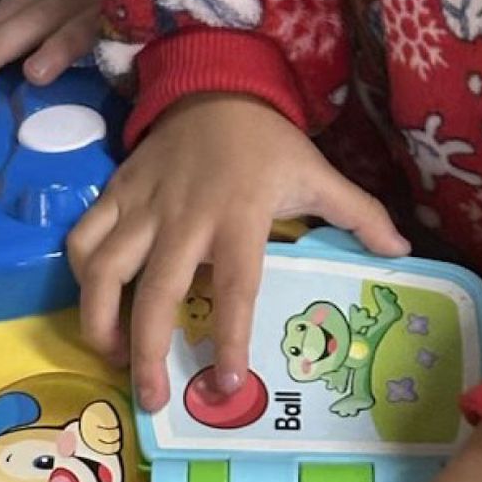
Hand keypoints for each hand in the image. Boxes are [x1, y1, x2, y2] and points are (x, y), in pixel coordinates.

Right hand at [67, 95, 407, 409]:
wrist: (215, 84)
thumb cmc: (268, 142)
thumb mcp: (317, 172)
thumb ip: (358, 214)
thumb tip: (400, 253)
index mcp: (240, 216)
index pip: (234, 288)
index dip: (228, 338)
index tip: (226, 384)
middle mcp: (185, 215)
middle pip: (155, 291)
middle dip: (149, 351)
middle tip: (153, 397)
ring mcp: (143, 204)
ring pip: (102, 268)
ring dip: (100, 320)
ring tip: (115, 356)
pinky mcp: (115, 192)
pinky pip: (83, 238)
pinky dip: (80, 275)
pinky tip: (96, 303)